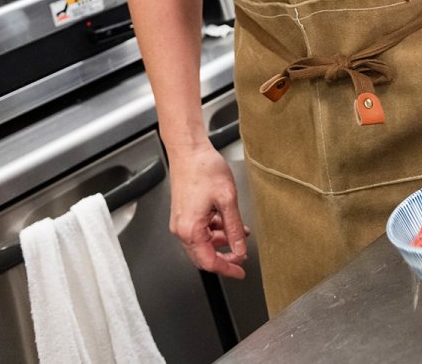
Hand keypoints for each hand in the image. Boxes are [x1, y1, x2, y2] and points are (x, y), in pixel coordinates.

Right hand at [166, 138, 248, 278]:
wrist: (189, 149)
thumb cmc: (204, 168)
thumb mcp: (227, 199)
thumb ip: (234, 228)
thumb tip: (240, 249)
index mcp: (190, 229)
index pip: (209, 262)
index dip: (227, 268)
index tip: (240, 271)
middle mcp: (181, 229)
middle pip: (204, 256)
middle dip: (225, 256)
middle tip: (241, 256)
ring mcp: (180, 221)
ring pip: (202, 243)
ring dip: (221, 241)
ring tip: (240, 234)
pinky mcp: (183, 213)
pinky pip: (199, 230)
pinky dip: (214, 230)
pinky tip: (227, 222)